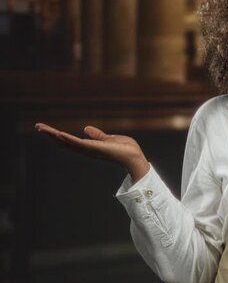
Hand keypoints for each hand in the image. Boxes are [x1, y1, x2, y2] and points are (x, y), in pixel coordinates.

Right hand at [35, 123, 149, 181]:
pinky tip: (59, 134)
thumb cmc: (125, 149)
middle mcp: (86, 150)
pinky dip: (69, 139)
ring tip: (42, 128)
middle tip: (38, 126)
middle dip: (50, 135)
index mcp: (88, 146)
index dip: (57, 135)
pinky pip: (79, 143)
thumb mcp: (108, 138)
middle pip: (64, 142)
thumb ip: (97, 135)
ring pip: (68, 142)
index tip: (45, 128)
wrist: (134, 156)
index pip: (69, 140)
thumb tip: (86, 128)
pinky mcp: (95, 148)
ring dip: (55, 135)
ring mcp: (90, 150)